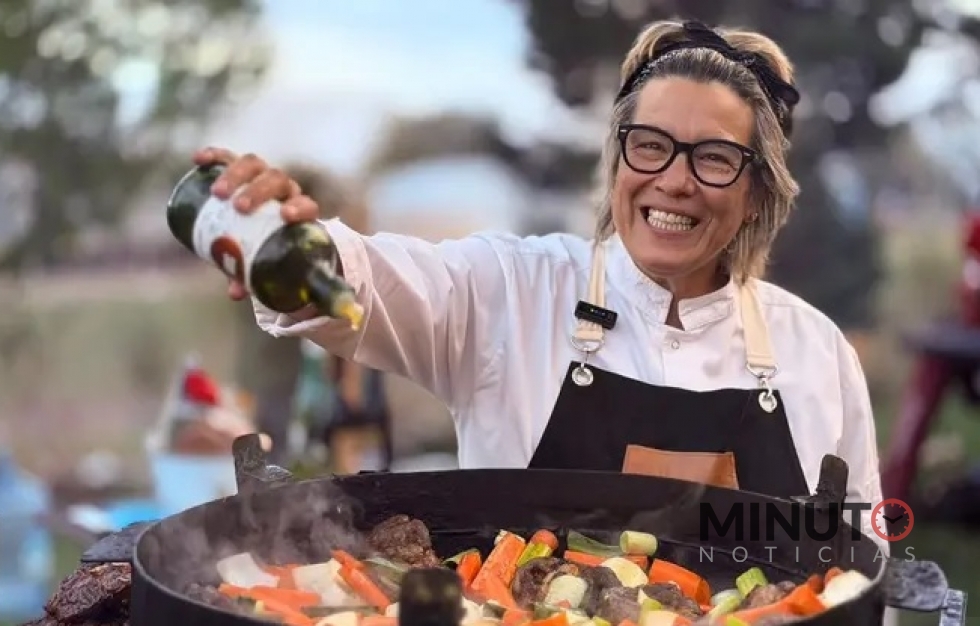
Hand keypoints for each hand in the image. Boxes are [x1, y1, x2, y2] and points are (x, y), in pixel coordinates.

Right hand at [192, 147, 320, 300]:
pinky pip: (228, 157)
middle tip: (239, 208)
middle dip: (258, 191)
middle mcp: (282, 190)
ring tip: (217, 194)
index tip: (285, 216)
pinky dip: (215, 155)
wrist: (264, 224)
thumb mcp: (264, 261)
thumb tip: (235, 294)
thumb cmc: (268, 246)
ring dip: (236, 175)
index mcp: (297, 211)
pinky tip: (199, 160)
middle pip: (276, 180)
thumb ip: (253, 274)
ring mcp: (261, 175)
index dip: (299, 207)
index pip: (306, 204)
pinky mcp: (239, 169)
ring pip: (253, 164)